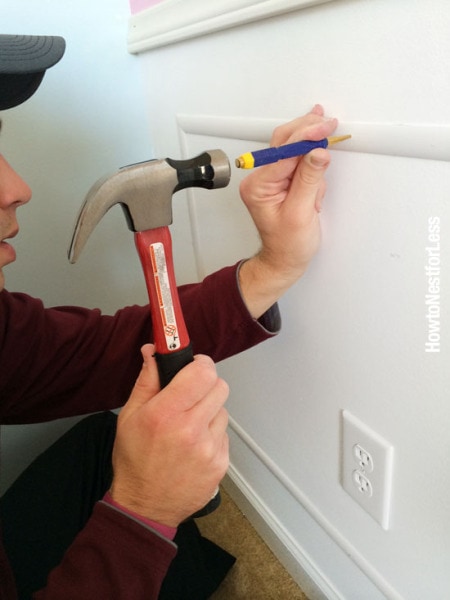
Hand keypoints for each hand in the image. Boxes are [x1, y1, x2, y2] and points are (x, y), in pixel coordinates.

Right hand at [110, 345, 228, 526]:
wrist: (145, 507)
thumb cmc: (134, 460)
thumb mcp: (129, 416)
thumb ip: (147, 380)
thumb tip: (153, 350)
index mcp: (166, 414)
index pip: (202, 372)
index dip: (201, 364)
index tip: (194, 367)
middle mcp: (191, 429)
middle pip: (219, 386)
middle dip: (206, 385)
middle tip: (190, 396)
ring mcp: (209, 448)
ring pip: (223, 409)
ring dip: (209, 411)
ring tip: (189, 426)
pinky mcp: (221, 463)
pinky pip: (224, 434)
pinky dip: (212, 434)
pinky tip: (194, 446)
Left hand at [238, 104, 337, 317]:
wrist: (285, 260)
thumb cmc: (288, 244)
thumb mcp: (301, 213)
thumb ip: (309, 180)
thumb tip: (318, 152)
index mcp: (258, 186)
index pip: (283, 151)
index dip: (306, 136)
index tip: (325, 127)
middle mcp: (260, 178)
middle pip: (284, 141)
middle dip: (308, 133)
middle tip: (329, 124)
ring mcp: (271, 178)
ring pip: (293, 149)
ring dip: (312, 156)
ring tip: (320, 179)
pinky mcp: (282, 180)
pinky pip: (299, 163)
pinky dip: (312, 168)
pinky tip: (316, 189)